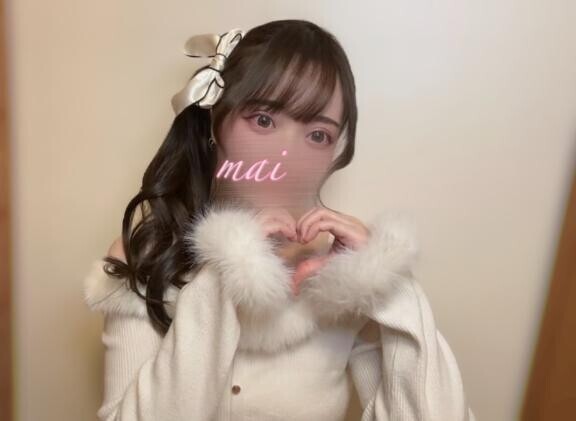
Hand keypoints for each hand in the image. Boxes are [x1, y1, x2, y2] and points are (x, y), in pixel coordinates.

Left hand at [254, 206, 370, 295]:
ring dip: (306, 224)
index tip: (298, 239)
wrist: (374, 275)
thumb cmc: (356, 268)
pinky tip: (308, 240)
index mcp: (342, 225)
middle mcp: (346, 221)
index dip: (304, 223)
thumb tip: (294, 281)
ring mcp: (350, 224)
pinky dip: (313, 228)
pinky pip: (328, 221)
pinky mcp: (351, 230)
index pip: (319, 214)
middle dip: (303, 222)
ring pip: (321, 212)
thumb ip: (311, 267)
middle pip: (318, 210)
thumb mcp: (327, 265)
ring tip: (303, 240)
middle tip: (298, 239)